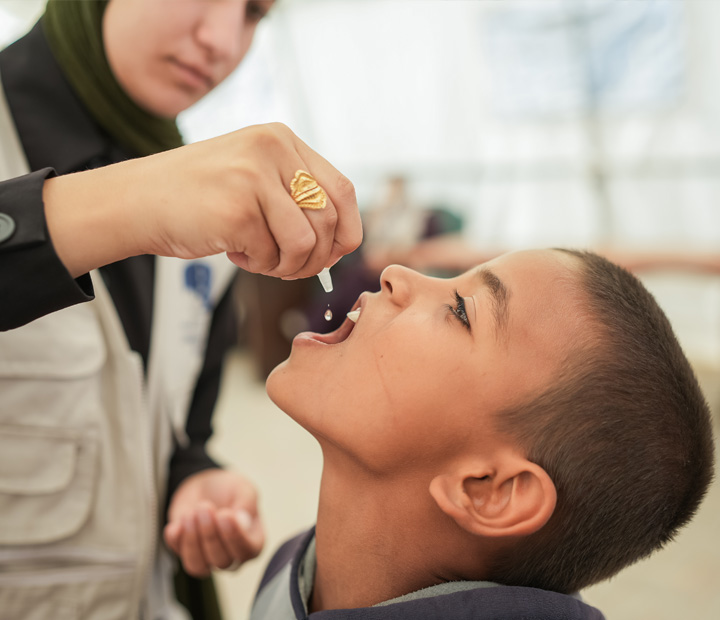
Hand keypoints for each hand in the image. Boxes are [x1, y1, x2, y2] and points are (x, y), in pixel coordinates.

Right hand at [44, 123, 361, 278]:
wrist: (136, 201)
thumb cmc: (197, 197)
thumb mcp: (253, 175)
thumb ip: (295, 195)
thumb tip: (342, 242)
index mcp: (281, 140)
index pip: (342, 191)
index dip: (345, 230)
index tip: (332, 254)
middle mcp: (272, 150)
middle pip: (329, 220)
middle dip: (315, 257)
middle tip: (285, 265)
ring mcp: (254, 177)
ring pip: (306, 243)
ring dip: (285, 265)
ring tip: (258, 258)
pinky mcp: (238, 210)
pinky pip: (273, 255)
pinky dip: (257, 264)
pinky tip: (233, 251)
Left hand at [163, 469, 264, 577]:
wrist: (205, 484)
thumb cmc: (229, 488)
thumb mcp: (243, 487)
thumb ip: (247, 502)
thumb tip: (242, 522)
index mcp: (253, 540)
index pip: (247, 551)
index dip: (235, 537)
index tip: (225, 515)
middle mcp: (232, 555)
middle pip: (222, 561)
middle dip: (210, 534)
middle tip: (205, 507)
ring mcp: (207, 558)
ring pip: (198, 566)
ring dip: (191, 540)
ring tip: (190, 514)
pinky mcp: (185, 553)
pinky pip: (178, 555)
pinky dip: (176, 539)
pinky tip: (179, 521)